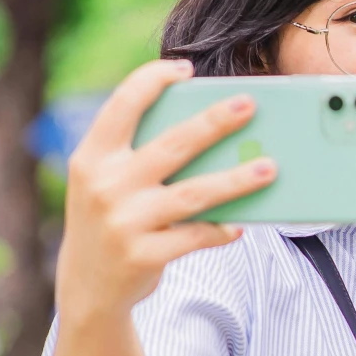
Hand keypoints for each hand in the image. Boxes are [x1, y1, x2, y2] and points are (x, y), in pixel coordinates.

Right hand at [55, 59, 274, 322]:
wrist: (86, 287)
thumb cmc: (108, 220)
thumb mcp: (104, 181)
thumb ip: (137, 153)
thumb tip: (209, 128)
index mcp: (92, 157)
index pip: (122, 105)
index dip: (152, 80)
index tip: (185, 68)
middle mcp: (105, 186)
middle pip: (172, 145)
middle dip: (214, 122)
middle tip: (249, 104)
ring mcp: (124, 222)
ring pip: (194, 194)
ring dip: (236, 180)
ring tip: (269, 167)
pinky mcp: (144, 255)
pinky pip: (195, 236)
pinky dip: (221, 230)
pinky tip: (240, 225)